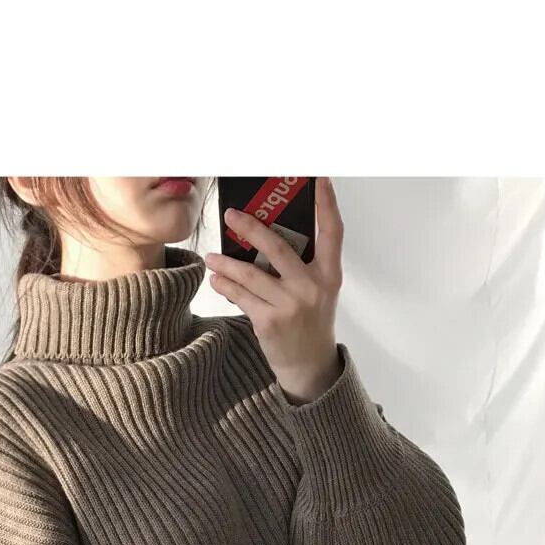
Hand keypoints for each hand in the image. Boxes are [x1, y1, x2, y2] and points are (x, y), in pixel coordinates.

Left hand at [205, 180, 343, 403]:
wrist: (309, 366)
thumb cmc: (310, 320)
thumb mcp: (318, 290)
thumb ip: (300, 265)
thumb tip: (264, 232)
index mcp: (329, 274)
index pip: (333, 232)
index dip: (327, 204)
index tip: (320, 179)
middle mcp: (312, 287)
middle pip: (278, 248)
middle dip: (251, 228)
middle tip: (230, 214)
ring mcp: (291, 305)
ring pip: (250, 274)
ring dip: (226, 262)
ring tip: (212, 256)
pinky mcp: (270, 322)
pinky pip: (241, 296)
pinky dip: (225, 285)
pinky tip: (216, 278)